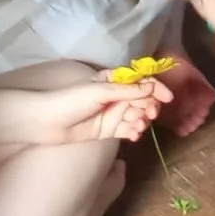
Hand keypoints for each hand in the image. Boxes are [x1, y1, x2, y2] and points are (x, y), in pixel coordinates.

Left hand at [20, 71, 170, 143]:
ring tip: (136, 126)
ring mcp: (111, 113)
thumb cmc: (70, 100)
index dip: (156, 88)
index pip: (141, 81)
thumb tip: (152, 85)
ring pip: (136, 115)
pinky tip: (132, 135)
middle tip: (149, 115)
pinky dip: (133, 131)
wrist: (46, 122)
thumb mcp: (100, 91)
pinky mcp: (107, 130)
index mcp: (112, 80)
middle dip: (149, 107)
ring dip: (141, 120)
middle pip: (142, 99)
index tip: (168, 98)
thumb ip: (127, 90)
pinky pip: (127, 129)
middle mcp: (114, 96)